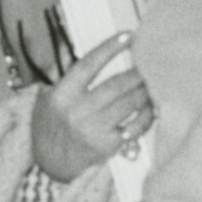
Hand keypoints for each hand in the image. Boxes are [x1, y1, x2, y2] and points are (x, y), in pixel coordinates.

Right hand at [30, 34, 153, 184]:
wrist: (49, 164)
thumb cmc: (53, 126)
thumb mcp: (51, 99)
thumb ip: (73, 80)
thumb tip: (104, 56)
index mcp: (62, 95)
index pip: (88, 65)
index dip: (109, 48)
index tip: (128, 36)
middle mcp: (77, 112)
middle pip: (116, 85)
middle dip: (137, 73)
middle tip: (149, 64)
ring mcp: (93, 130)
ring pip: (129, 103)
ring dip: (145, 91)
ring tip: (151, 83)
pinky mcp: (107, 147)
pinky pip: (134, 126)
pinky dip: (146, 115)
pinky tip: (149, 108)